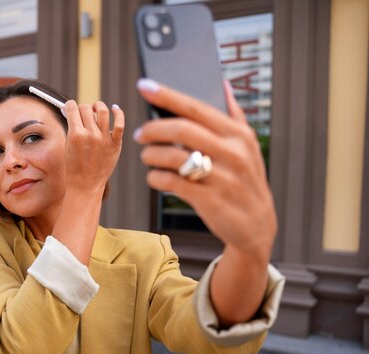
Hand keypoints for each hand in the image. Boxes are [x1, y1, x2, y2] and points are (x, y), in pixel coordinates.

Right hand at [62, 100, 124, 196]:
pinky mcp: (115, 144)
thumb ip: (70, 127)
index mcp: (75, 134)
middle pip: (86, 108)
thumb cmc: (74, 166)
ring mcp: (104, 139)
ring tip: (96, 109)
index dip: (70, 105)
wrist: (85, 185)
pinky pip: (120, 124)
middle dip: (82, 108)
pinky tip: (114, 109)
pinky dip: (118, 113)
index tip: (70, 108)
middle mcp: (90, 135)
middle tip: (82, 114)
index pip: (72, 107)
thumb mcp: (67, 145)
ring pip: (103, 111)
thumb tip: (69, 111)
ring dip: (98, 106)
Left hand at [134, 79, 276, 261]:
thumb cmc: (245, 180)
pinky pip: (172, 183)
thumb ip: (234, 115)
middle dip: (153, 129)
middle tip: (140, 134)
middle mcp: (232, 153)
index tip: (144, 85)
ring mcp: (222, 177)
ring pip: (173, 157)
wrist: (257, 225)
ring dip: (151, 155)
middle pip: (181, 130)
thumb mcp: (248, 146)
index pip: (196, 108)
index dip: (167, 96)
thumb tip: (223, 84)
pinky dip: (156, 177)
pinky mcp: (210, 200)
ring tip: (146, 156)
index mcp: (238, 135)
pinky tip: (154, 176)